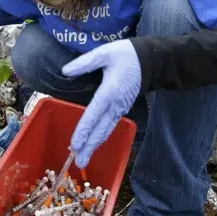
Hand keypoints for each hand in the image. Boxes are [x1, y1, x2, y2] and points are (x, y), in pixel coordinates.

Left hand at [61, 39, 140, 167]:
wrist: (151, 60)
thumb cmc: (126, 55)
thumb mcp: (104, 53)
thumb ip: (85, 62)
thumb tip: (66, 70)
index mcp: (109, 92)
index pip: (94, 114)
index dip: (84, 130)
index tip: (75, 144)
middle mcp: (115, 105)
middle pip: (100, 130)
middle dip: (89, 147)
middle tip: (78, 163)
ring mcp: (120, 109)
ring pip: (106, 131)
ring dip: (94, 145)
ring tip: (83, 160)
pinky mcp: (122, 109)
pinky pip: (110, 126)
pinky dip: (100, 137)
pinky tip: (93, 144)